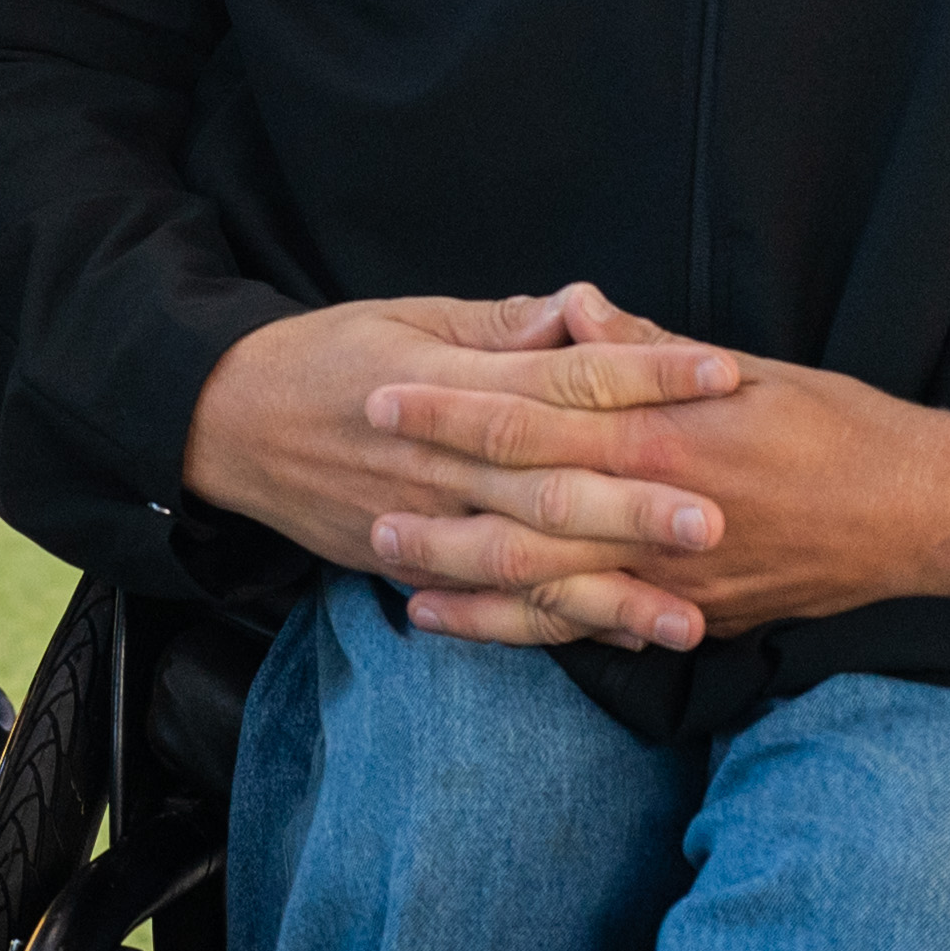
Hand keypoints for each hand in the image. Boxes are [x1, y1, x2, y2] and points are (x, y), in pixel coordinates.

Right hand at [176, 290, 739, 648]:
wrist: (230, 421)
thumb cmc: (330, 355)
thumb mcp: (409, 316)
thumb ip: (500, 325)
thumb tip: (581, 312)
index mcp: (450, 378)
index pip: (562, 375)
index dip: (642, 373)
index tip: (719, 373)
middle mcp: (442, 456)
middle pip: (552, 479)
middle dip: (636, 502)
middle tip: (718, 517)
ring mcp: (426, 520)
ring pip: (527, 559)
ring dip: (609, 590)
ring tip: (688, 615)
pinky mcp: (412, 566)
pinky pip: (492, 604)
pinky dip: (554, 624)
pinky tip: (620, 637)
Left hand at [359, 293, 949, 648]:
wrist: (923, 514)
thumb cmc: (836, 425)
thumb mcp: (742, 368)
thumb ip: (643, 350)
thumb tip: (572, 312)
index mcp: (663, 436)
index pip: (531, 422)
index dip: (453, 411)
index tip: (384, 397)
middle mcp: (659, 515)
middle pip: (521, 513)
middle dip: (434, 504)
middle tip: (357, 492)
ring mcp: (673, 579)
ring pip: (544, 588)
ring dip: (461, 580)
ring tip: (388, 569)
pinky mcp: (690, 620)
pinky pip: (589, 631)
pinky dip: (518, 631)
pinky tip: (460, 626)